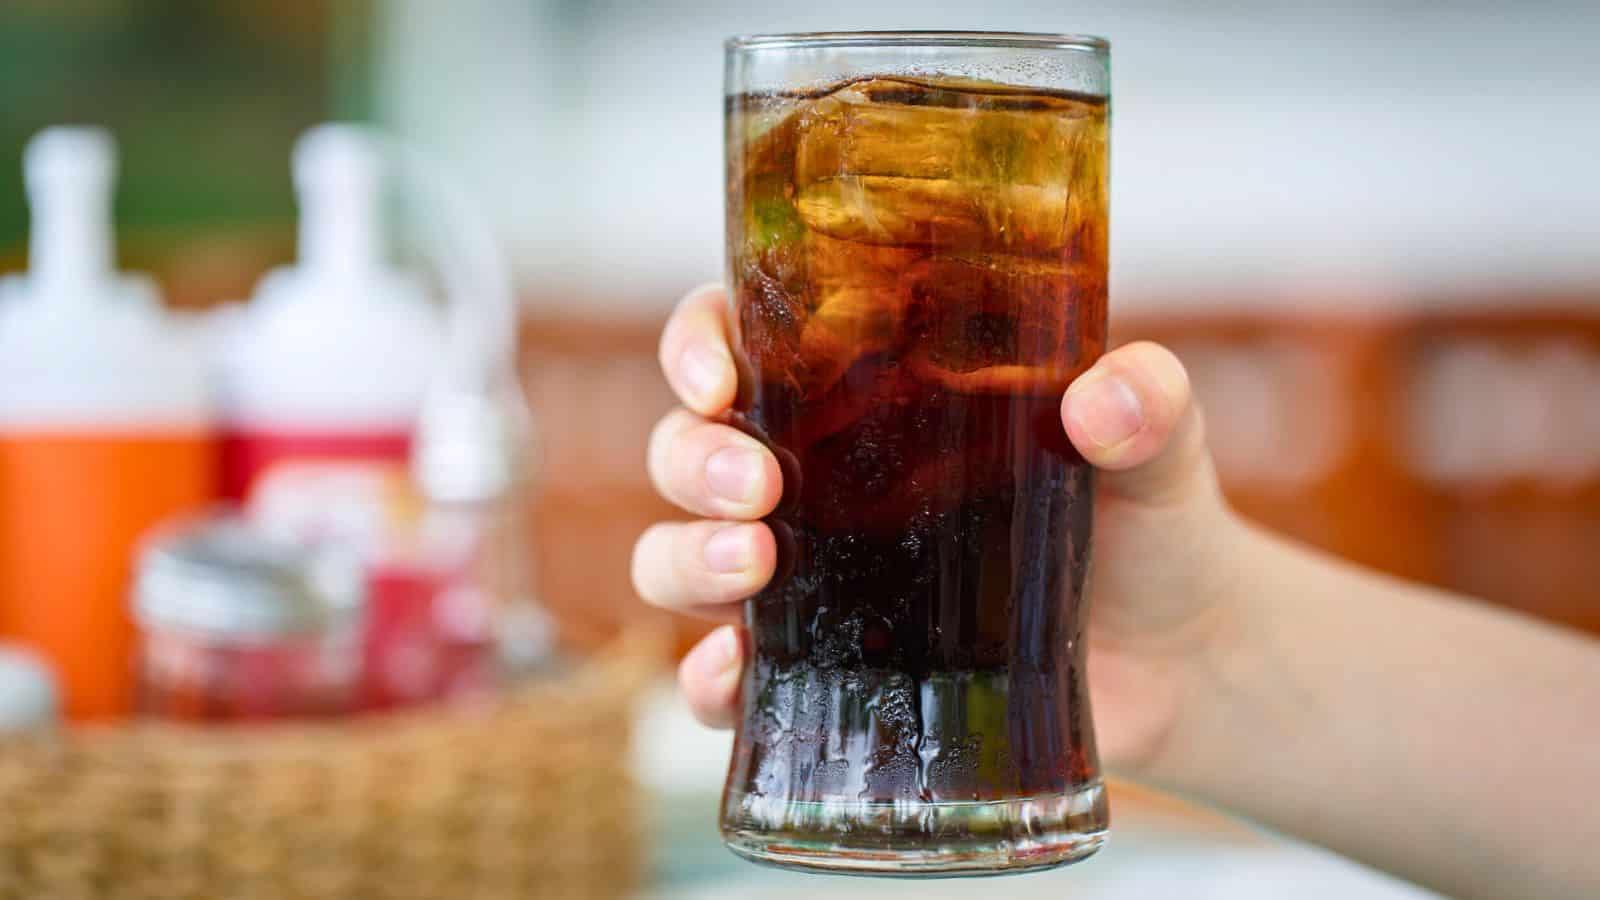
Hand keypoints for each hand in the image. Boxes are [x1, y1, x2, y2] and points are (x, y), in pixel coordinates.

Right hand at [632, 283, 1243, 780]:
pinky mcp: (826, 671)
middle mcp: (820, 480)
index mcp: (871, 393)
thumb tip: (1105, 398)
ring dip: (687, 560)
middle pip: (688, 450)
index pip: (742, 338)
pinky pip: (722, 676)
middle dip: (694, 462)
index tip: (714, 376)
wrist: (1179, 657)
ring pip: (677, 556)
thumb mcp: (1157, 444)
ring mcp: (813, 581)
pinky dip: (709, 678)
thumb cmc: (1149, 522)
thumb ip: (1148, 401)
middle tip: (759, 488)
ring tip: (756, 569)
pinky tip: (736, 674)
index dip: (698, 344)